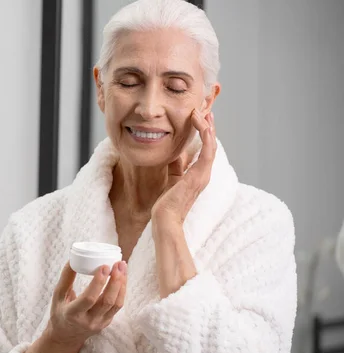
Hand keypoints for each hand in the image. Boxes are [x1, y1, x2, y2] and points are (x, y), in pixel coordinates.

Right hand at [46, 260, 126, 346]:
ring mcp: (100, 323)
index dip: (98, 282)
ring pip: (116, 303)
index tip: (104, 266)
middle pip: (107, 301)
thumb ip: (66, 278)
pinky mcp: (107, 322)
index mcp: (73, 314)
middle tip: (118, 263)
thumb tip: (73, 258)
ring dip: (122, 284)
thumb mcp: (58, 296)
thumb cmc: (60, 312)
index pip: (89, 298)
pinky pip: (117, 306)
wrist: (66, 336)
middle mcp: (88, 321)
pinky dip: (122, 290)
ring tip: (123, 267)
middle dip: (115, 281)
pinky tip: (122, 278)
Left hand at [151, 110, 216, 226]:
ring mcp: (204, 174)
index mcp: (198, 174)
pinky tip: (201, 121)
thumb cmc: (166, 203)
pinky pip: (207, 150)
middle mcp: (204, 173)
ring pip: (211, 143)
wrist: (165, 219)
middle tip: (205, 108)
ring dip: (207, 126)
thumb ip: (176, 165)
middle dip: (208, 125)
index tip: (200, 117)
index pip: (205, 148)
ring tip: (202, 110)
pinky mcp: (199, 175)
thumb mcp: (171, 178)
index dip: (204, 132)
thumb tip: (175, 152)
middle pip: (211, 143)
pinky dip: (206, 134)